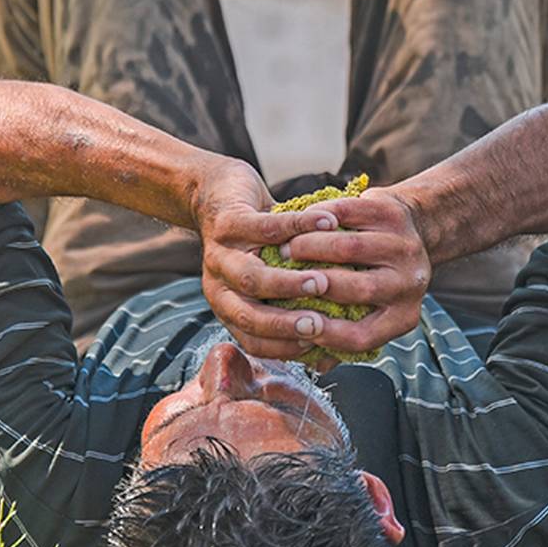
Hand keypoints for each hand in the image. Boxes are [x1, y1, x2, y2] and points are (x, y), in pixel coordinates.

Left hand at [190, 158, 340, 358]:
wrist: (217, 192)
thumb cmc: (255, 243)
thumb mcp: (270, 280)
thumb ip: (293, 310)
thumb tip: (330, 354)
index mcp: (227, 307)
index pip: (253, 341)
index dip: (285, 347)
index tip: (319, 344)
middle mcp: (219, 286)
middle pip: (249, 316)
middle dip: (285, 324)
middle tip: (319, 325)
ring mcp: (219, 254)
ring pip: (252, 278)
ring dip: (288, 284)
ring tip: (321, 283)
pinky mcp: (228, 222)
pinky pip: (266, 228)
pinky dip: (299, 227)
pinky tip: (328, 225)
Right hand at [276, 186, 430, 358]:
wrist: (412, 227)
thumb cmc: (377, 276)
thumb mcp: (371, 311)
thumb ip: (342, 337)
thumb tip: (314, 364)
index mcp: (403, 317)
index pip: (360, 336)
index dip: (325, 333)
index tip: (295, 325)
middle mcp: (411, 284)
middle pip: (357, 289)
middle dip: (313, 284)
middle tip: (281, 279)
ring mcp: (405, 247)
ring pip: (350, 248)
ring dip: (310, 248)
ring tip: (285, 250)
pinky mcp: (393, 214)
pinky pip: (350, 213)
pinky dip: (320, 218)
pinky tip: (300, 224)